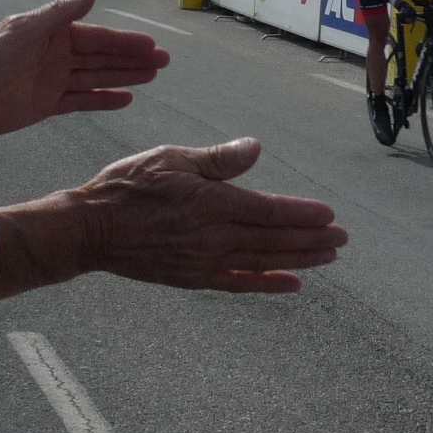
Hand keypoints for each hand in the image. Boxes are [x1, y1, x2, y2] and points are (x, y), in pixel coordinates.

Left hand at [0, 0, 168, 137]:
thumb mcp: (29, 28)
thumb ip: (62, 12)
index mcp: (53, 34)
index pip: (97, 37)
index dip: (125, 42)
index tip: (151, 45)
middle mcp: (57, 56)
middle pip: (102, 57)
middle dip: (132, 59)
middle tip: (164, 62)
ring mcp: (53, 81)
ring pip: (96, 78)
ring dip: (124, 77)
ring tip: (152, 77)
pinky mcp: (48, 105)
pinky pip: (82, 102)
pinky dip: (103, 101)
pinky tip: (126, 100)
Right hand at [0, 138, 345, 297]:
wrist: (90, 229)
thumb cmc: (127, 187)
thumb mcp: (171, 158)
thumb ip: (217, 159)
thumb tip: (255, 148)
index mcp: (212, 203)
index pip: (270, 210)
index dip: (303, 215)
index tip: (330, 216)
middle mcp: (215, 237)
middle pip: (275, 240)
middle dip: (312, 240)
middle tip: (343, 240)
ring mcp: (206, 262)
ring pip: (263, 262)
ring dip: (299, 260)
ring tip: (328, 257)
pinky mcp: (194, 278)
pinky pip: (239, 284)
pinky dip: (268, 284)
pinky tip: (293, 284)